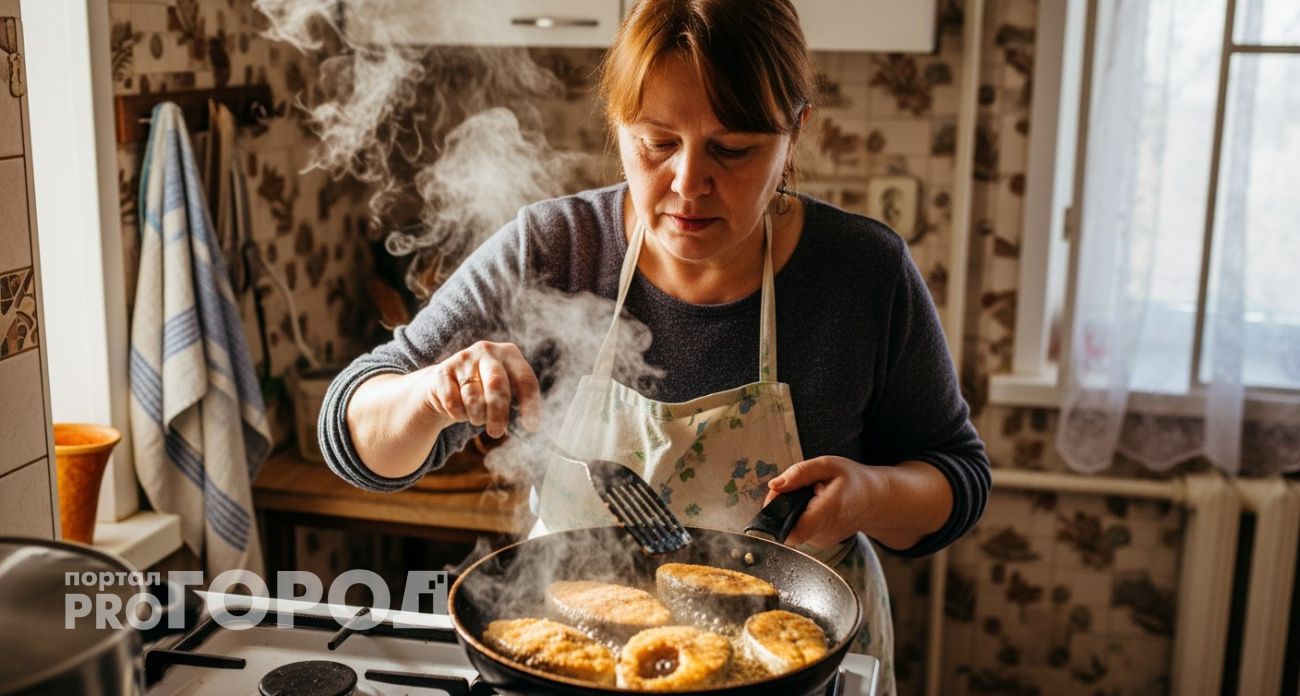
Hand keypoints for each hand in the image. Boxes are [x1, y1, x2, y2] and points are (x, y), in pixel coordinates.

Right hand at [418, 340, 541, 437]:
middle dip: (498, 414)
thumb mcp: (505, 389)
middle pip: (496, 385)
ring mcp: (463, 359)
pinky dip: (458, 414)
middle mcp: (487, 351)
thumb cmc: (483, 389)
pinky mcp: (443, 372)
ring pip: (473, 397)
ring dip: (476, 416)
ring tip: (477, 418)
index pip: (525, 379)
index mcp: (509, 353)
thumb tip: (531, 424)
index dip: (530, 404)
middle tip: (496, 433)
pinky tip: (460, 410)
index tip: (531, 427)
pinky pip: (453, 403)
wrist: (444, 383)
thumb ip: (517, 400)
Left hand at [763, 456, 883, 549]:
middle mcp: (826, 532)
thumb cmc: (854, 481)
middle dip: (785, 505)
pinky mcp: (820, 543)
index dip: (776, 514)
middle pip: (787, 524)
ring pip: (792, 526)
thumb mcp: (828, 465)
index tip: (779, 495)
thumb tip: (774, 486)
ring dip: (795, 510)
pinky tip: (817, 507)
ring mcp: (823, 541)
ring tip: (813, 497)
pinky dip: (802, 516)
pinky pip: (800, 529)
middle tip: (802, 489)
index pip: (794, 530)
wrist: (876, 501)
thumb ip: (799, 473)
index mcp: (829, 511)